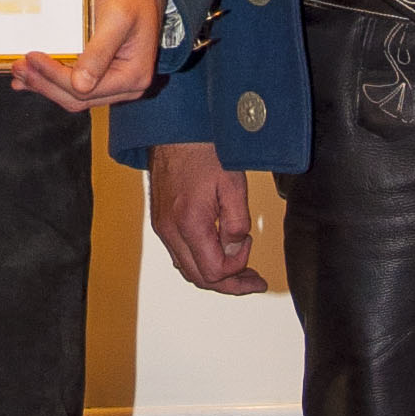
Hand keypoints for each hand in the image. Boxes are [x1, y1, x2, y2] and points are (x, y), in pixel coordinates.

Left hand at [14, 0, 167, 114]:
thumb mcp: (116, 19)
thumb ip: (99, 53)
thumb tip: (80, 85)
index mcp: (133, 77)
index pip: (85, 89)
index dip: (54, 76)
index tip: (32, 58)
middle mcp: (126, 86)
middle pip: (77, 98)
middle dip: (44, 84)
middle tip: (19, 67)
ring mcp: (115, 82)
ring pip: (73, 95)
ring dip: (45, 85)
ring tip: (20, 73)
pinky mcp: (103, 73)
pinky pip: (76, 85)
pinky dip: (52, 81)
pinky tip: (31, 78)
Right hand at [148, 141, 260, 292]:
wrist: (174, 132)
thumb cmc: (202, 152)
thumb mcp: (233, 185)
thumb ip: (237, 223)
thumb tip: (236, 249)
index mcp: (189, 223)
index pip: (214, 271)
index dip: (238, 267)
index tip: (249, 244)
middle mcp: (170, 231)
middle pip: (199, 278)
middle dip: (230, 283)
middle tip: (253, 281)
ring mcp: (162, 228)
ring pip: (188, 270)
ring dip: (214, 275)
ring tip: (239, 271)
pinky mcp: (161, 222)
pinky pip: (180, 255)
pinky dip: (200, 261)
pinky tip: (217, 254)